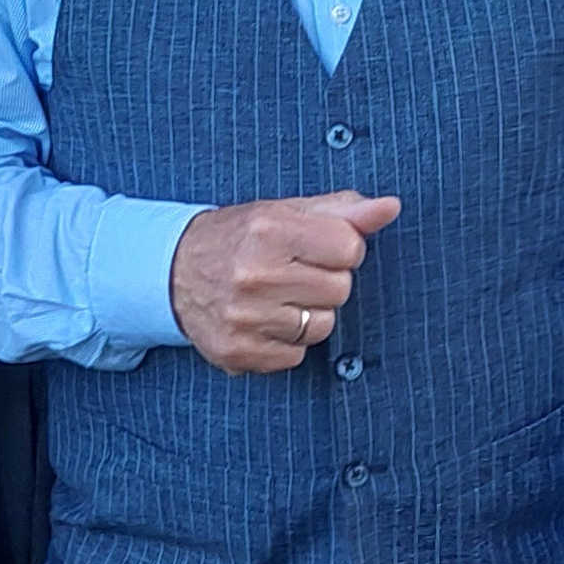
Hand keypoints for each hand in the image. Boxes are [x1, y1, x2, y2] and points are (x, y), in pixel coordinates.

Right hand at [170, 192, 400, 373]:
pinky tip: (264, 320)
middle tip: (293, 271)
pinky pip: (296, 355)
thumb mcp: (287, 211)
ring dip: (308, 313)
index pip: (350, 249)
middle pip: (340, 290)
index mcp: (270, 229)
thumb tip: (390, 208)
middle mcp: (254, 274)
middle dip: (325, 281)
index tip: (315, 247)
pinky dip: (286, 341)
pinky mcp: (237, 351)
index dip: (340, 249)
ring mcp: (244, 317)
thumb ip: (344, 210)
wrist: (173, 271)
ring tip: (278, 296)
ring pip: (323, 326)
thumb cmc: (241, 236)